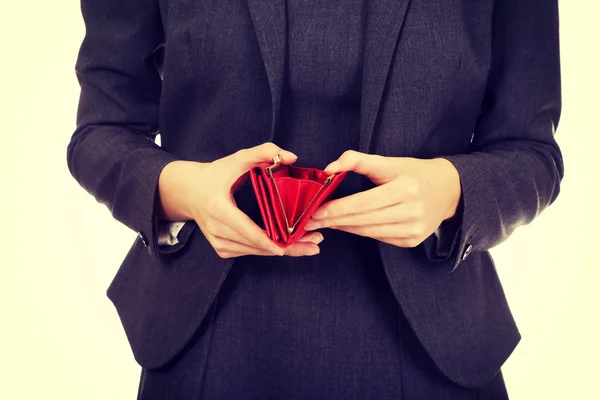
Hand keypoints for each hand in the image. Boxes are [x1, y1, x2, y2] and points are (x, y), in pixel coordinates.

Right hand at [155, 143, 322, 257]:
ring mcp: (218, 243)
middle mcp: (217, 230)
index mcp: (219, 209)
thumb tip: (292, 157)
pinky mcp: (222, 249)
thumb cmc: (215, 174)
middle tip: (314, 244)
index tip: (290, 246)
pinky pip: (250, 252)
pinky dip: (268, 250)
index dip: (269, 241)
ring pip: (256, 252)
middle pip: (257, 246)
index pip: (248, 230)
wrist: (189, 192)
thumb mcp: (238, 158)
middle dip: (287, 247)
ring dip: (282, 251)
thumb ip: (265, 152)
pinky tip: (288, 245)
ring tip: (308, 245)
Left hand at [304, 150, 460, 247]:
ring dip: (344, 228)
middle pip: (363, 220)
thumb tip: (330, 168)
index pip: (363, 203)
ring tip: (326, 223)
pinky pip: (379, 238)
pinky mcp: (412, 241)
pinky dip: (361, 232)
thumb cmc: (413, 173)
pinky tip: (348, 226)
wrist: (449, 190)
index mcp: (405, 188)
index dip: (337, 209)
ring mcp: (413, 229)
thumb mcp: (388, 161)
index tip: (316, 212)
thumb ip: (357, 161)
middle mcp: (411, 211)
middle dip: (334, 221)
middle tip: (311, 221)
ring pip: (368, 232)